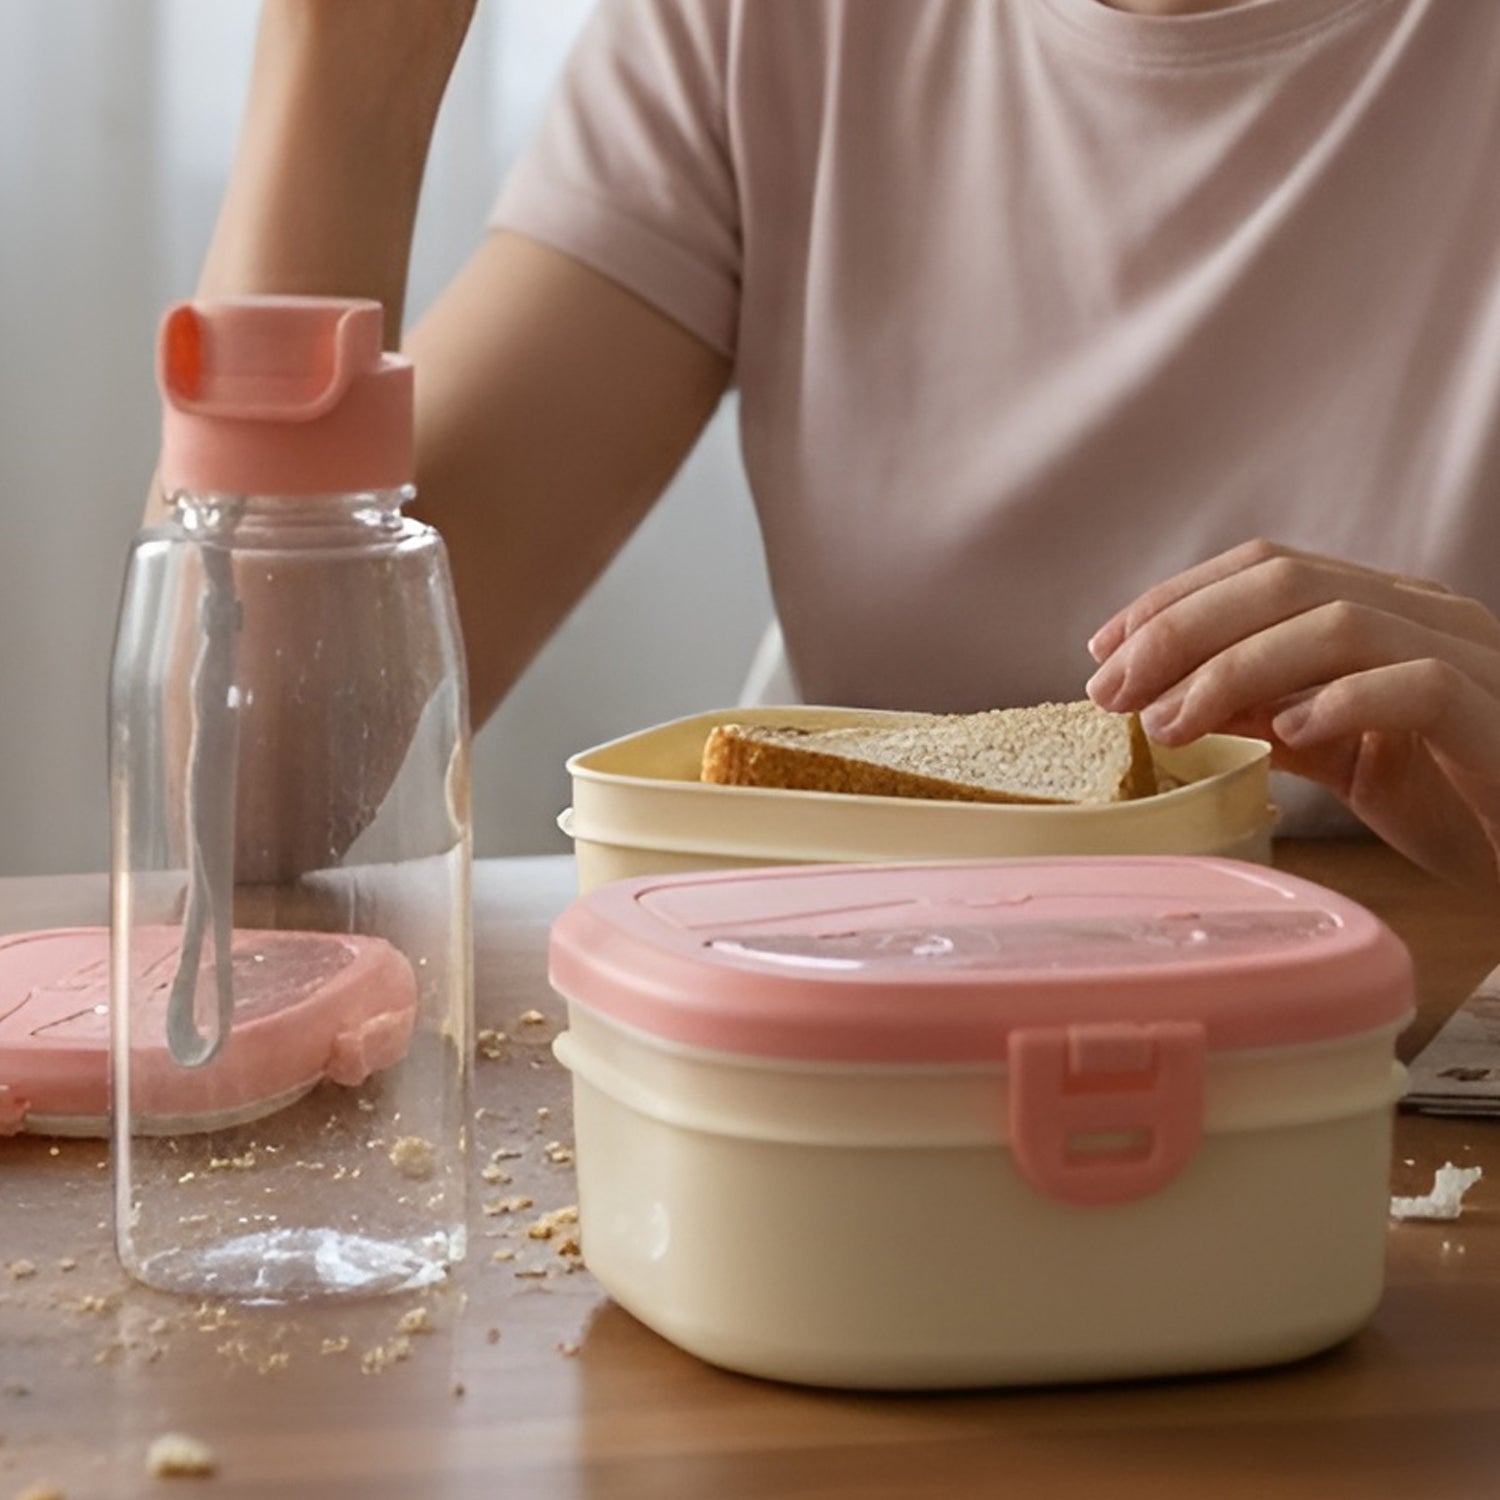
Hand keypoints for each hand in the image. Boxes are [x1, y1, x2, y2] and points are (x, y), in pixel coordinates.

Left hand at [1084, 539, 1499, 893]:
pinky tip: (1284, 733)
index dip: (1175, 600)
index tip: (1103, 649)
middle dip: (1181, 629)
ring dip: (1235, 669)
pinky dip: (1340, 701)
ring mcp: (1474, 660)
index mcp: (1390, 614)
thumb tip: (1177, 705)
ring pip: (1341, 622)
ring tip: (1170, 722)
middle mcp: (1430, 617)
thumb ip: (1280, 723)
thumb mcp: (1351, 761)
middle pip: (1286, 582)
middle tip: (1113, 688)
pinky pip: (1420, 686)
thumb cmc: (1466, 806)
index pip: (1267, 571)